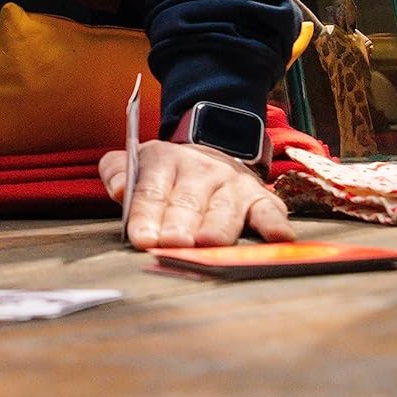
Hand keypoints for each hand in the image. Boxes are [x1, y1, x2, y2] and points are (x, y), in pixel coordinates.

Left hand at [101, 139, 293, 249]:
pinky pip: (270, 212)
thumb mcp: (136, 163)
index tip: (142, 238)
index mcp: (164, 160)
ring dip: (217, 227)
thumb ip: (117, 171)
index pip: (151, 190)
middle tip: (173, 243)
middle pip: (187, 202)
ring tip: (209, 243)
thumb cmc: (167, 173)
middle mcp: (200, 170)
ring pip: (224, 209)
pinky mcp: (261, 198)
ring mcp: (232, 184)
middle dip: (179, 224)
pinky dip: (275, 225)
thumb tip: (117, 188)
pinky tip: (279, 238)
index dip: (146, 215)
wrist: (211, 153)